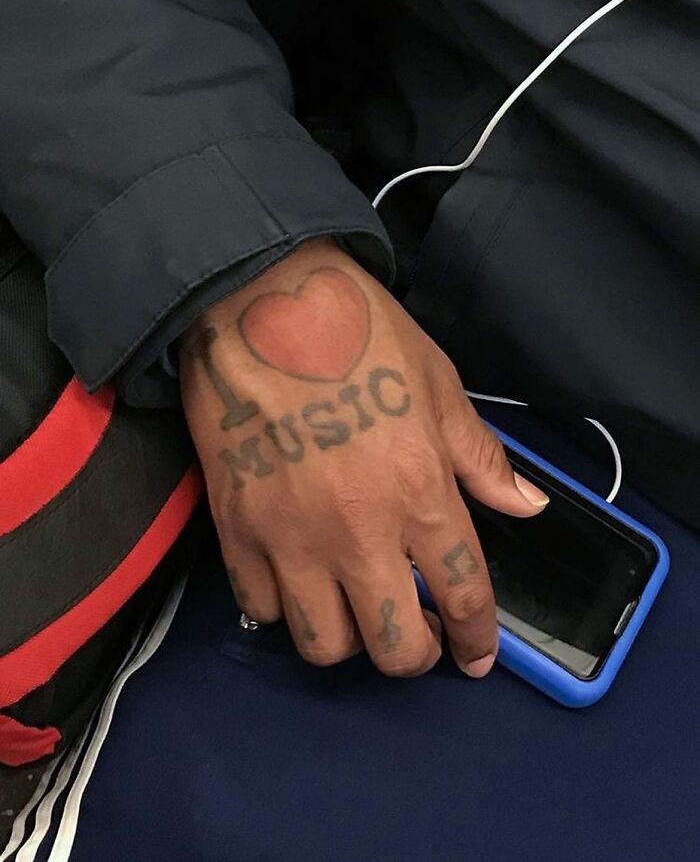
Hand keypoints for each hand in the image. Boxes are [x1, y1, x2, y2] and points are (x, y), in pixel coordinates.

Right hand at [180, 238, 547, 677]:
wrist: (259, 300)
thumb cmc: (359, 334)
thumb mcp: (438, 386)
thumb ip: (482, 459)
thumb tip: (528, 506)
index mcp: (421, 492)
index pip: (464, 594)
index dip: (477, 640)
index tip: (476, 658)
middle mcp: (358, 532)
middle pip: (395, 648)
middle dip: (418, 656)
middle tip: (418, 634)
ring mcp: (290, 538)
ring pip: (324, 646)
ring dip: (350, 640)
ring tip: (355, 607)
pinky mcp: (236, 530)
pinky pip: (259, 610)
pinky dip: (283, 610)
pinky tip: (296, 582)